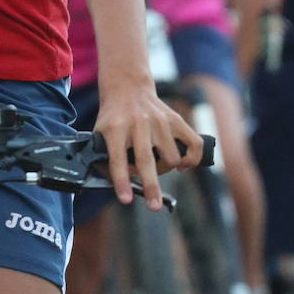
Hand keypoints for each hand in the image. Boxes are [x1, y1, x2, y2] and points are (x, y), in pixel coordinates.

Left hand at [95, 81, 202, 209]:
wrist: (127, 87)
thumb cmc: (113, 118)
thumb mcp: (100, 133)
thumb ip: (104, 160)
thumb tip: (115, 187)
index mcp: (115, 127)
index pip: (117, 157)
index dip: (121, 180)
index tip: (126, 199)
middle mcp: (138, 122)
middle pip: (146, 159)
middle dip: (150, 186)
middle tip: (153, 206)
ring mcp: (159, 120)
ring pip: (171, 157)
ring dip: (164, 170)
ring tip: (155, 166)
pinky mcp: (175, 119)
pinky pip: (194, 143)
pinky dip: (192, 159)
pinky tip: (181, 165)